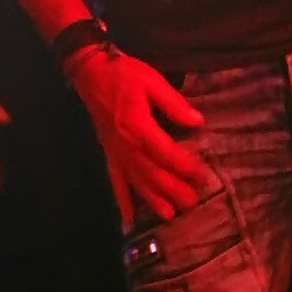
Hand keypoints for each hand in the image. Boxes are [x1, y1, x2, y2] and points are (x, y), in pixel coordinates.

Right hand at [70, 50, 207, 226]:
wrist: (90, 73)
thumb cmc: (123, 74)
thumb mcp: (152, 81)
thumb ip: (173, 103)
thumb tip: (197, 121)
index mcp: (137, 126)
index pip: (164, 152)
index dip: (184, 166)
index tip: (202, 175)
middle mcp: (125, 145)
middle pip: (152, 173)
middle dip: (173, 190)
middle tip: (192, 202)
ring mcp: (116, 152)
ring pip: (136, 181)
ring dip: (153, 199)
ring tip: (169, 215)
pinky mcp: (109, 154)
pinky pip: (115, 181)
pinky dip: (121, 201)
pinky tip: (128, 218)